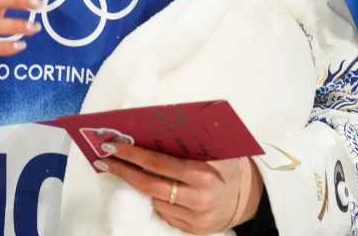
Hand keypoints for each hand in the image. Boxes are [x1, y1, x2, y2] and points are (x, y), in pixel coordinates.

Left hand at [95, 143, 262, 234]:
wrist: (252, 196)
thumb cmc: (229, 165)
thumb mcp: (213, 149)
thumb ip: (186, 143)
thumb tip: (148, 131)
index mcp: (202, 173)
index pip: (156, 162)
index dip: (131, 154)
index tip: (111, 146)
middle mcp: (197, 198)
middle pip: (148, 185)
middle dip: (123, 171)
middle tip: (104, 161)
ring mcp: (194, 218)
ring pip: (154, 201)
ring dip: (138, 186)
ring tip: (124, 171)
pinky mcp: (193, 230)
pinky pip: (164, 214)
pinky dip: (156, 200)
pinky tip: (150, 189)